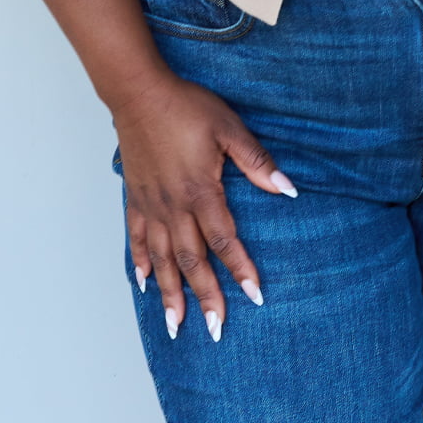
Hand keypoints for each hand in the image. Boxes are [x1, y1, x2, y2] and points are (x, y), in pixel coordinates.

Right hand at [112, 70, 297, 340]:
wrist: (139, 92)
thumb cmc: (186, 106)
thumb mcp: (229, 128)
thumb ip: (256, 161)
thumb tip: (287, 189)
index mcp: (201, 191)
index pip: (225, 240)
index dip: (241, 270)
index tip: (255, 297)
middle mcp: (174, 206)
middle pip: (192, 260)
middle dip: (206, 297)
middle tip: (217, 330)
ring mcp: (152, 204)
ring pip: (161, 259)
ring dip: (171, 293)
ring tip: (176, 325)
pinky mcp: (135, 197)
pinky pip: (135, 238)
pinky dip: (140, 263)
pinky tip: (144, 283)